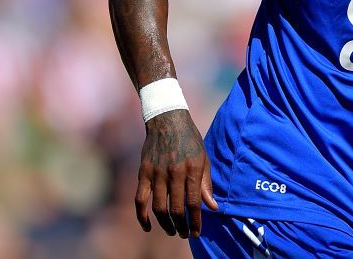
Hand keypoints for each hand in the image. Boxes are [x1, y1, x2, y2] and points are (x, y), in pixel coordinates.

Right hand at [135, 110, 217, 238]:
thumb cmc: (190, 139)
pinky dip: (142, 216)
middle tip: (184, 234)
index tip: (196, 232)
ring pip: (159, 208)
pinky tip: (148, 226)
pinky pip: (140, 200)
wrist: (167, 119)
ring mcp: (157, 173)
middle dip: (181, 226)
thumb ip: (206, 184)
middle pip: (176, 208)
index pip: (194, 203)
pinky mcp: (143, 173)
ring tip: (172, 231)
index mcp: (192, 169)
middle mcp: (175, 172)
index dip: (195, 221)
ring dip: (165, 224)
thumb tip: (212, 207)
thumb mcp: (203, 158)